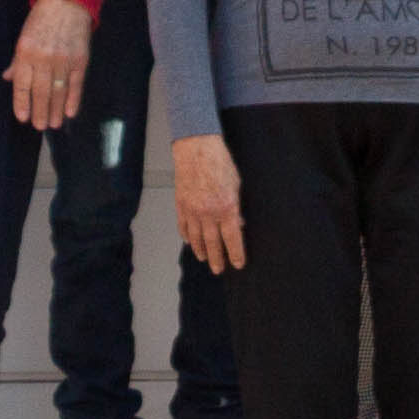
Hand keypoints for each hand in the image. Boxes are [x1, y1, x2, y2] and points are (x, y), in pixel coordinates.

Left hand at [5, 0, 94, 130]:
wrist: (68, 0)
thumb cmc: (42, 18)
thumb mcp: (24, 36)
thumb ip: (18, 60)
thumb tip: (8, 79)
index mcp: (26, 51)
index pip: (22, 85)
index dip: (22, 103)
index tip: (23, 118)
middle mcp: (44, 57)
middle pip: (41, 92)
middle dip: (40, 112)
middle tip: (40, 126)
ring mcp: (63, 59)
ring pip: (58, 91)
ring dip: (56, 110)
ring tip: (54, 124)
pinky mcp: (80, 59)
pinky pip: (76, 84)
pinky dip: (73, 99)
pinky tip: (70, 112)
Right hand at [174, 132, 246, 272]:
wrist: (196, 149)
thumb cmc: (219, 162)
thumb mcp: (236, 184)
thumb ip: (237, 207)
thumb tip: (238, 223)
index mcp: (226, 208)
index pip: (232, 239)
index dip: (236, 254)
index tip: (238, 263)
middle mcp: (208, 213)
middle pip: (213, 243)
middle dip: (217, 259)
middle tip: (219, 269)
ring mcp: (192, 210)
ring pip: (196, 238)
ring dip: (201, 251)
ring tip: (204, 258)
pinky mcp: (181, 205)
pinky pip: (183, 226)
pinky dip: (186, 236)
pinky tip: (190, 242)